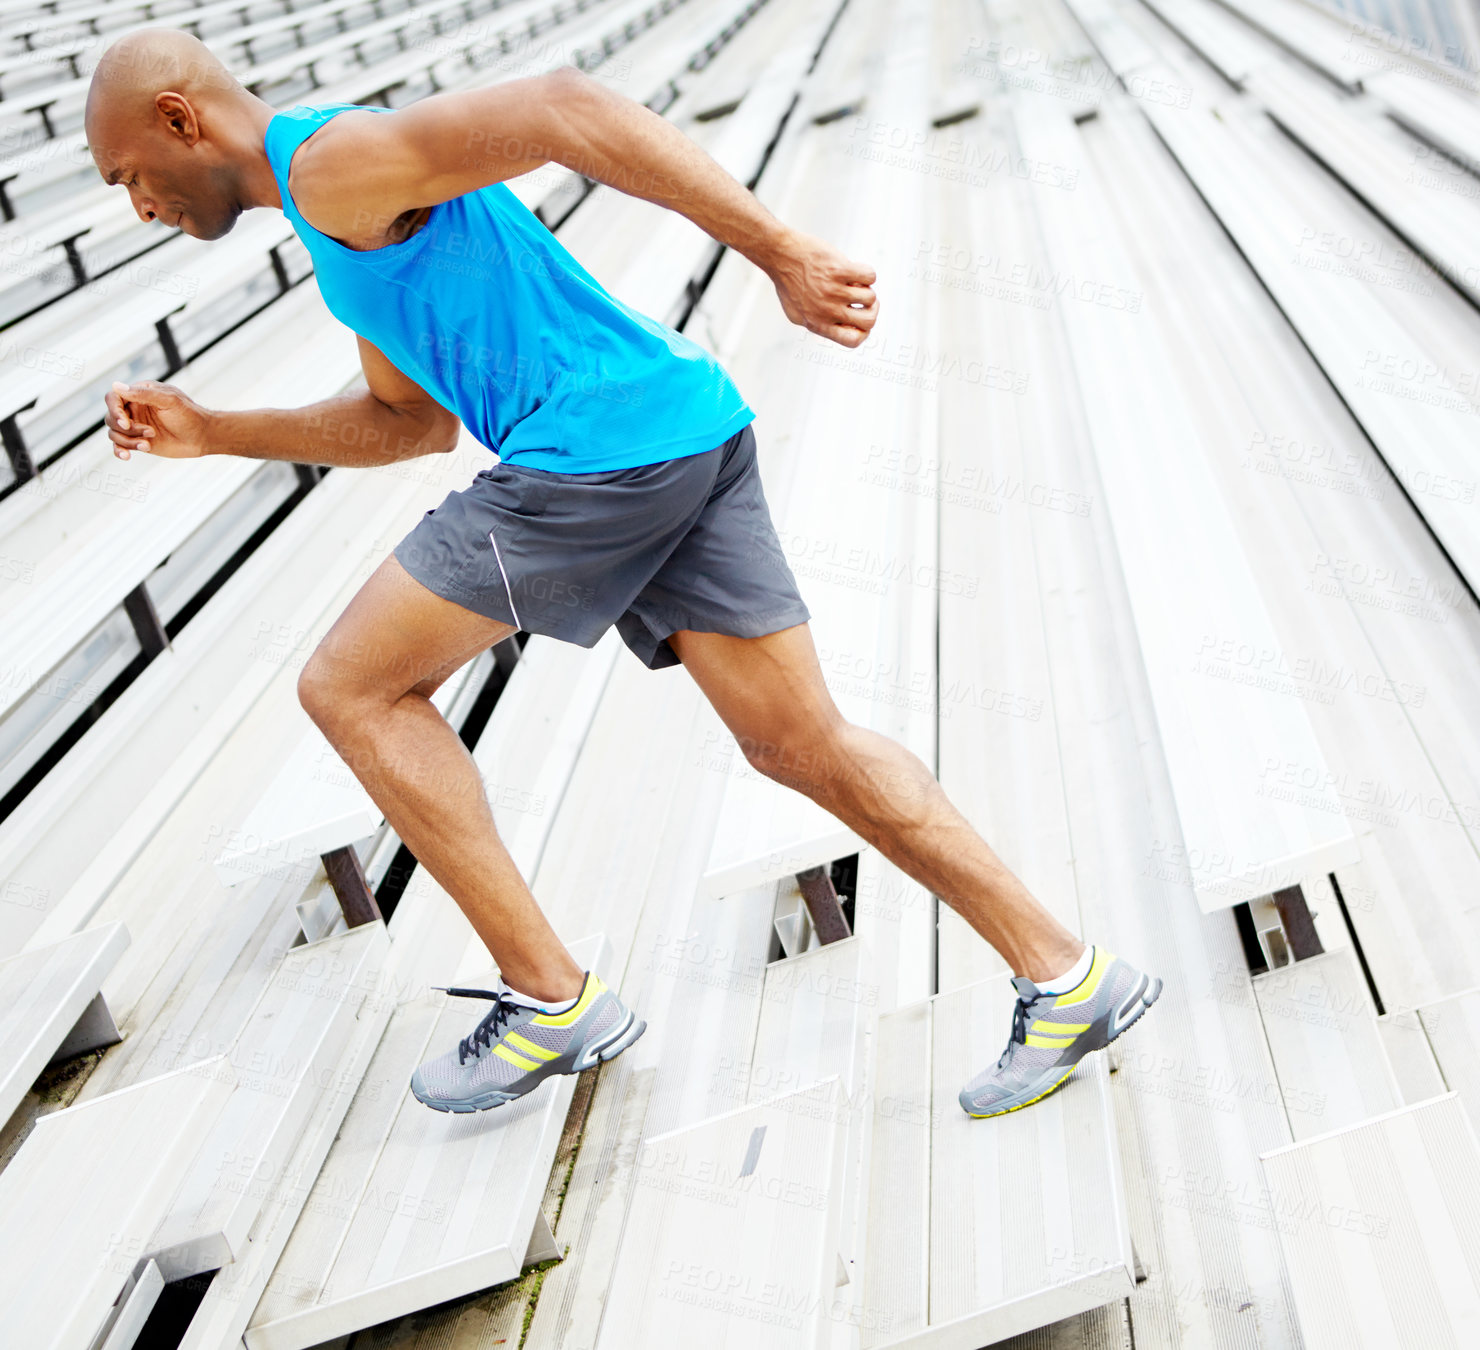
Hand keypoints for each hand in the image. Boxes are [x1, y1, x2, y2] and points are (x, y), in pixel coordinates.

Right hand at [105, 380, 212, 460]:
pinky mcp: (138, 441)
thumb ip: (144, 394)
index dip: (114, 409)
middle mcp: (134, 409)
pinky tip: (127, 456)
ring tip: (148, 444)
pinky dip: (120, 451)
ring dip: (128, 441)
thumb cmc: (190, 415)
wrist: (203, 437)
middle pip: (112, 417)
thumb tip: (117, 385)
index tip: (125, 423)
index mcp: (140, 394)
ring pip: (115, 433)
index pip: (113, 397)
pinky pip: (120, 446)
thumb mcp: (169, 400)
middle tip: (150, 432)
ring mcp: (135, 426)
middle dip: (127, 428)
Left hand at [767, 228, 877, 347]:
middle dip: (873, 310)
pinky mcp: (839, 270)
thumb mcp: (797, 313)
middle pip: (868, 321)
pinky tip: (853, 269)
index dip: (863, 332)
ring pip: (870, 297)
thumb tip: (843, 327)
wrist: (780, 254)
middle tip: (865, 299)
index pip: (852, 341)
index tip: (859, 319)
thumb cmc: (788, 282)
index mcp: (818, 324)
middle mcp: (827, 311)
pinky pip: (870, 276)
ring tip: (852, 281)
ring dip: (866, 288)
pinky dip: (866, 272)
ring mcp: (833, 291)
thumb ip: (818, 323)